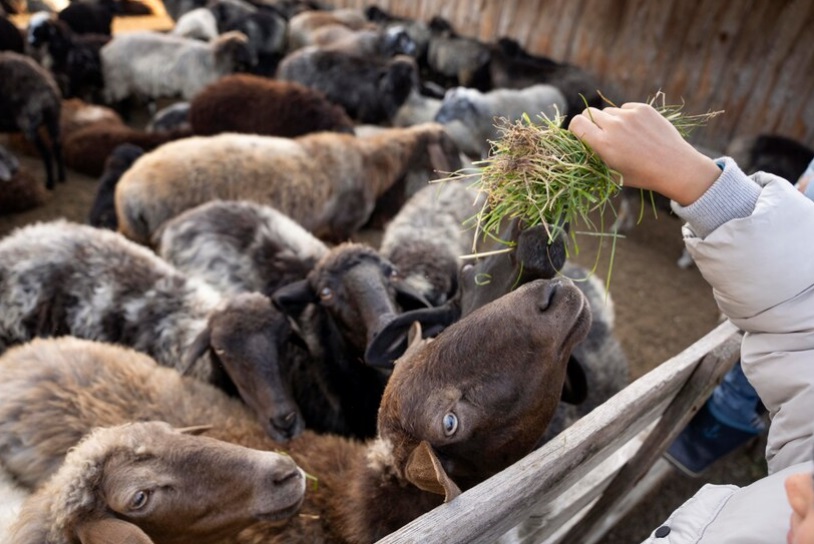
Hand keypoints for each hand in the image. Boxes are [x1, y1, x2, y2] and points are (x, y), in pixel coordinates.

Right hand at [568, 103, 720, 205]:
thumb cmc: (640, 174)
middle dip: (591, 123)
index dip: (576, 129)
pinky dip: (626, 117)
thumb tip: (581, 141)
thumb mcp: (610, 171)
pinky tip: (637, 131)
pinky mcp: (643, 108)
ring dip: (610, 121)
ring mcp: (629, 115)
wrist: (674, 167)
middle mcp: (614, 126)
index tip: (582, 135)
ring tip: (624, 137)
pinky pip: (625, 108)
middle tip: (601, 134)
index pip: (576, 123)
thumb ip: (594, 153)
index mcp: (603, 143)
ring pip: (608, 111)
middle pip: (589, 113)